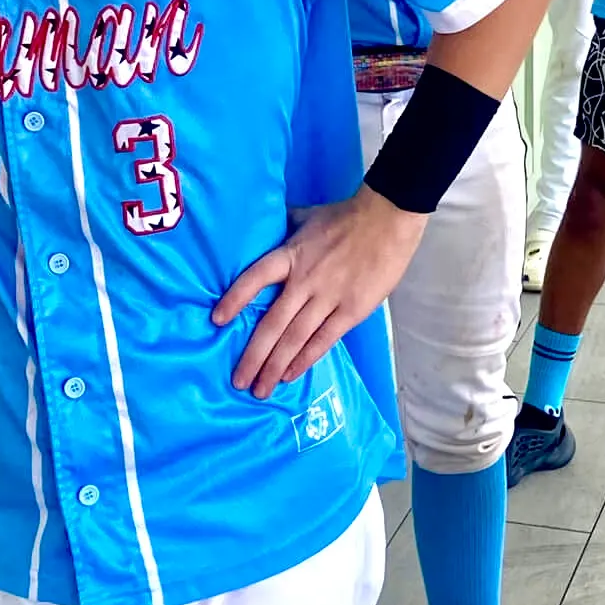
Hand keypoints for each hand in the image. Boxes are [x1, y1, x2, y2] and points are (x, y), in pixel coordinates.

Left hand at [214, 187, 427, 398]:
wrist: (388, 219)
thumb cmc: (346, 217)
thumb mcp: (308, 215)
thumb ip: (286, 225)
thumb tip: (267, 221)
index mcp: (291, 255)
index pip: (255, 278)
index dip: (235, 299)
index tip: (217, 321)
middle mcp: (304, 280)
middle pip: (273, 323)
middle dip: (253, 355)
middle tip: (238, 381)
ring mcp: (328, 298)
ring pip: (295, 339)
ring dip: (275, 367)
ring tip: (261, 389)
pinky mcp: (351, 311)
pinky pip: (323, 340)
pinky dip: (305, 360)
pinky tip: (290, 375)